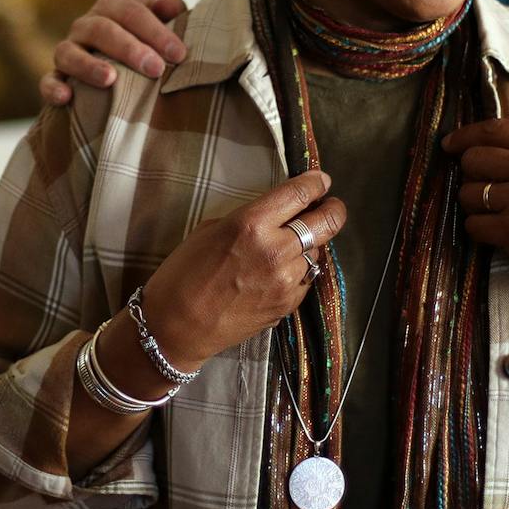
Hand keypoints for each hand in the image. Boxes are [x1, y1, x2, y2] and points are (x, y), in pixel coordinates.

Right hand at [40, 0, 189, 104]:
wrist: (123, 67)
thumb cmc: (147, 41)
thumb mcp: (160, 22)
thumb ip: (169, 9)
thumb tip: (170, 5)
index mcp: (112, 8)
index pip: (131, 12)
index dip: (155, 31)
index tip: (179, 54)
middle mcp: (86, 25)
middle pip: (102, 30)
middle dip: (129, 49)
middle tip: (155, 69)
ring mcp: (68, 50)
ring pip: (68, 52)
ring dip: (88, 66)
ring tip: (110, 80)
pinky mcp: (57, 77)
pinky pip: (48, 80)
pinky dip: (53, 87)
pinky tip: (66, 97)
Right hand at [139, 171, 345, 368]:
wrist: (175, 327)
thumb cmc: (183, 274)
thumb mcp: (211, 230)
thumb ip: (250, 219)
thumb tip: (278, 214)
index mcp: (252, 224)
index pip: (300, 194)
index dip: (316, 183)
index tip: (321, 181)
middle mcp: (276, 249)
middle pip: (327, 221)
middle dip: (333, 210)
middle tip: (330, 206)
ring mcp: (286, 280)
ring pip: (318, 252)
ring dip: (311, 244)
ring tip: (295, 244)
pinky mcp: (288, 304)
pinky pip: (306, 278)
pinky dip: (300, 271)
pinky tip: (281, 272)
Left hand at [443, 119, 508, 308]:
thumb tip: (489, 147)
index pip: (494, 129)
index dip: (465, 136)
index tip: (451, 144)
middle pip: (473, 159)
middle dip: (470, 174)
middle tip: (483, 188)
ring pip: (468, 193)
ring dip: (475, 205)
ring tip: (499, 214)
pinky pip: (473, 224)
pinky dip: (480, 230)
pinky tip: (499, 233)